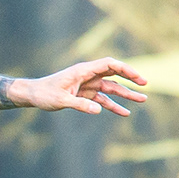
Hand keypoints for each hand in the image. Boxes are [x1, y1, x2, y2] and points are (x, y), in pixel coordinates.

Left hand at [17, 58, 147, 115]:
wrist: (33, 95)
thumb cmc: (44, 94)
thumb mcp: (61, 100)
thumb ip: (80, 104)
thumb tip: (97, 110)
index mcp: (83, 71)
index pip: (109, 64)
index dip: (125, 69)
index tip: (138, 77)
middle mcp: (88, 75)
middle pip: (114, 74)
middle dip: (130, 78)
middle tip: (145, 85)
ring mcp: (88, 85)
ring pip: (111, 88)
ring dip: (126, 94)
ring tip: (143, 100)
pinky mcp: (85, 94)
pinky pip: (103, 99)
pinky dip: (113, 106)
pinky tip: (124, 113)